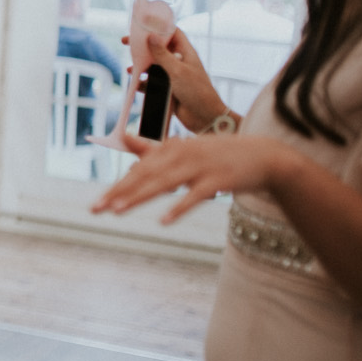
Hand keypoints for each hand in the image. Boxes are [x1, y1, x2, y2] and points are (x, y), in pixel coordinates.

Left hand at [91, 132, 286, 224]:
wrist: (264, 156)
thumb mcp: (184, 149)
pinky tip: (164, 221)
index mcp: (171, 148)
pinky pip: (195, 195)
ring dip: (140, 196)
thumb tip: (125, 139)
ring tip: (118, 210)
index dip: (116, 187)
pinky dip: (179, 207)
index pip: (138, 171)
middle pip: (145, 176)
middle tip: (96, 209)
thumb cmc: (218, 155)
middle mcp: (182, 154)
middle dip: (119, 193)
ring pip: (164, 183)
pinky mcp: (219, 179)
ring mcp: (200, 166)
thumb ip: (153, 148)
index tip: (97, 204)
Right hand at [123, 28, 229, 131]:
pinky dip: (143, 82)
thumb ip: (163, 54)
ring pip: (153, 66)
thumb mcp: (177, 71)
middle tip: (126, 43)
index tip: (142, 26)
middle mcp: (179, 62)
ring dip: (141, 66)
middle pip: (158, 48)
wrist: (205, 117)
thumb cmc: (196, 92)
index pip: (173, 33)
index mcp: (185, 53)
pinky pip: (152, 83)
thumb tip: (151, 36)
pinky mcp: (168, 89)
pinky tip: (135, 84)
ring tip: (130, 68)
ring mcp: (173, 76)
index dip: (159, 27)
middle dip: (143, 46)